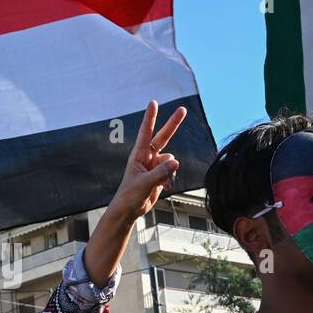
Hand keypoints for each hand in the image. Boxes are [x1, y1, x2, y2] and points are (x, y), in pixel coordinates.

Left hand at [108, 101, 184, 220]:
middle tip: (183, 109)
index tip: (153, 103)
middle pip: (163, 137)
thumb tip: (176, 162)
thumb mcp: (145, 183)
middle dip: (173, 124)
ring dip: (169, 172)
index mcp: (139, 155)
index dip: (150, 117)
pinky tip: (163, 188)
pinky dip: (171, 180)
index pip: (145, 132)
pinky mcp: (160, 175)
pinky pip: (172, 172)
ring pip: (171, 161)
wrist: (130, 210)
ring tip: (160, 183)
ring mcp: (155, 166)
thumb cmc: (130, 195)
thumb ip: (161, 172)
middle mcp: (148, 157)